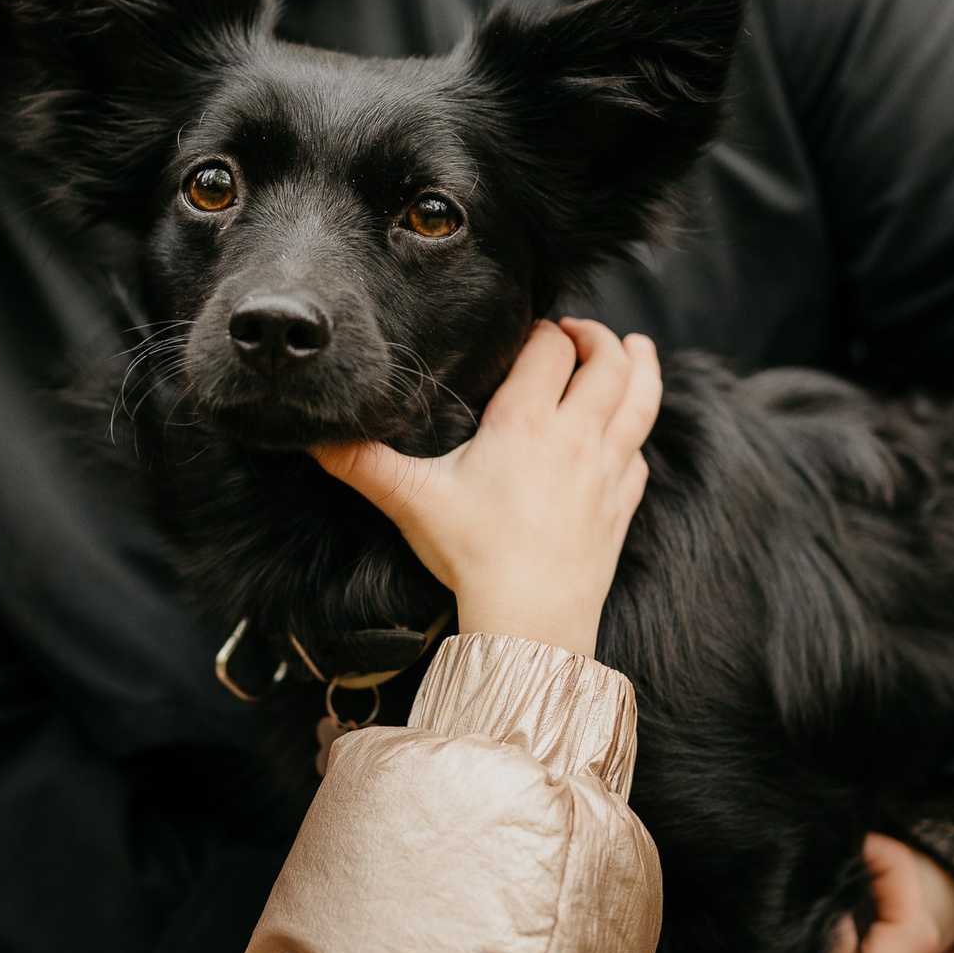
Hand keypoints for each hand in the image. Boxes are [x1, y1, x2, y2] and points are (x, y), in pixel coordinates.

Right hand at [313, 319, 660, 657]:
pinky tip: (624, 436)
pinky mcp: (620, 508)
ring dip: (641, 368)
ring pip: (641, 402)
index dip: (544, 332)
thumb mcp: (411, 502)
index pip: (551, 349)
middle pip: (609, 364)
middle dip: (597, 338)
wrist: (529, 621)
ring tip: (636, 349)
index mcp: (526, 422)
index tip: (531, 334)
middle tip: (579, 333)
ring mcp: (606, 472)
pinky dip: (635, 436)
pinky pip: (639, 456)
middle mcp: (576, 437)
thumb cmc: (471, 557)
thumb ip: (363, 463)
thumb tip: (311, 437)